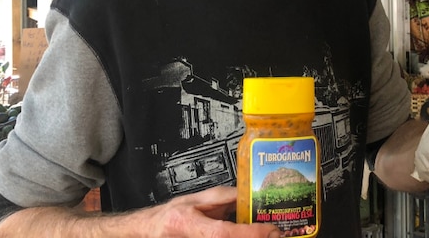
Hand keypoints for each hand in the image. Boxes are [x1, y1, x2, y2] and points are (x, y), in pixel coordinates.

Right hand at [130, 186, 280, 236]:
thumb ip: (223, 197)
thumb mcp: (196, 200)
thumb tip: (249, 194)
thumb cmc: (171, 217)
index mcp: (188, 224)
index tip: (273, 231)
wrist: (151, 232)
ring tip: (268, 235)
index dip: (251, 234)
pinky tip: (252, 236)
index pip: (224, 233)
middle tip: (277, 235)